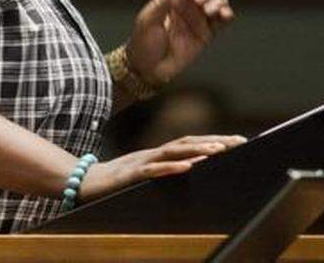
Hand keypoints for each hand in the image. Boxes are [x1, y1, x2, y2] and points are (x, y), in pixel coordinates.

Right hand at [78, 134, 246, 201]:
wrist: (83, 182)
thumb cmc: (115, 181)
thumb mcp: (144, 174)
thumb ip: (163, 169)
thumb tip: (192, 167)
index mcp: (158, 153)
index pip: (191, 142)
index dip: (214, 140)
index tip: (239, 142)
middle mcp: (153, 153)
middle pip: (187, 142)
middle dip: (214, 141)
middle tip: (240, 142)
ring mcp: (141, 161)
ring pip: (173, 152)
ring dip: (197, 150)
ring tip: (219, 151)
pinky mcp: (130, 175)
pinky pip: (153, 170)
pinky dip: (170, 168)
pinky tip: (188, 168)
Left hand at [126, 0, 233, 85]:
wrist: (148, 69)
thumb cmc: (143, 42)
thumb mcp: (148, 19)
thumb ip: (165, 2)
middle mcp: (189, 4)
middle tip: (198, 1)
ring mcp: (199, 18)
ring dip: (218, 0)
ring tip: (208, 11)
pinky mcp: (207, 34)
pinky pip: (223, 20)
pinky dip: (227, 14)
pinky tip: (224, 15)